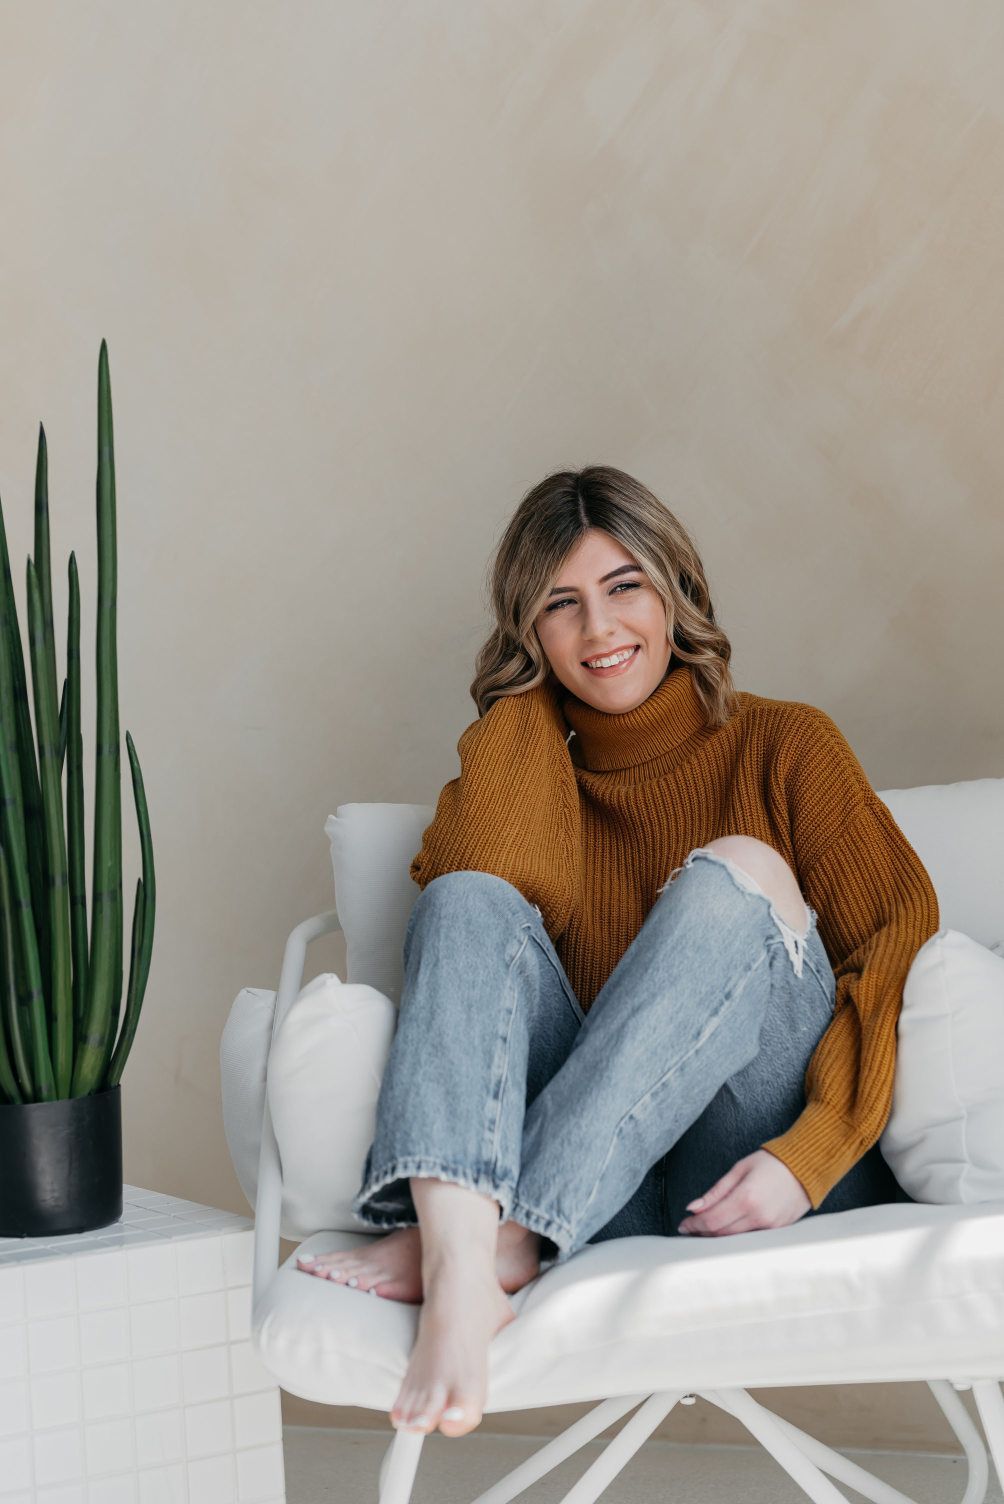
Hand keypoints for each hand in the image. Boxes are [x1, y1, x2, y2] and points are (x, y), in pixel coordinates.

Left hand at [676, 1149, 810, 1235]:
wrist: (807, 1167)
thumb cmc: (771, 1163)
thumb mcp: (740, 1169)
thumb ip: (716, 1191)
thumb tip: (693, 1207)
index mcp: (746, 1198)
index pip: (712, 1220)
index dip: (694, 1225)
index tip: (682, 1225)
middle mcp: (758, 1217)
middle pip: (721, 1233)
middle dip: (702, 1232)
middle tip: (689, 1228)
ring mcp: (770, 1227)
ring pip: (734, 1239)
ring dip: (716, 1236)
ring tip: (704, 1228)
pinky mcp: (778, 1232)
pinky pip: (750, 1238)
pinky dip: (734, 1235)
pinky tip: (726, 1228)